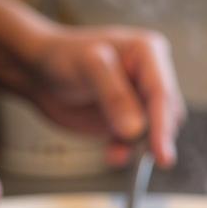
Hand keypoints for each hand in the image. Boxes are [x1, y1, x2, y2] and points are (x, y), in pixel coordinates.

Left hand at [25, 25, 185, 166]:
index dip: (163, 125)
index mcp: (148, 53)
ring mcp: (140, 100)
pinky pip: (137, 143)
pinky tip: (111, 154)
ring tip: (113, 154)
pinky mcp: (129, 120)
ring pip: (155, 132)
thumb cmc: (62, 57)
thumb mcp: (88, 66)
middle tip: (136, 154)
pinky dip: (126, 152)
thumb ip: (114, 95)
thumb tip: (136, 129)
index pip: (163, 93)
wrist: (39, 73)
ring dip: (138, 148)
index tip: (161, 153)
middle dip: (153, 137)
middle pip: (166, 115)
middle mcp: (150, 76)